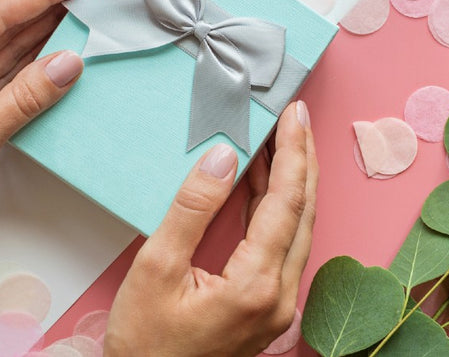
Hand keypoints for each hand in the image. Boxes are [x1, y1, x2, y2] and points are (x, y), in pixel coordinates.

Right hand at [104, 100, 317, 356]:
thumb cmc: (145, 342)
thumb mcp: (156, 268)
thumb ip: (192, 209)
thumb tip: (223, 158)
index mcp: (255, 286)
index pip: (285, 204)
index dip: (292, 153)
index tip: (294, 114)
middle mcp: (280, 298)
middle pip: (302, 214)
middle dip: (303, 160)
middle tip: (297, 116)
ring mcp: (279, 307)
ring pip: (298, 230)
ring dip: (293, 183)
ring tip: (285, 140)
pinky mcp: (269, 309)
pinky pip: (284, 247)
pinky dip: (279, 210)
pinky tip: (266, 185)